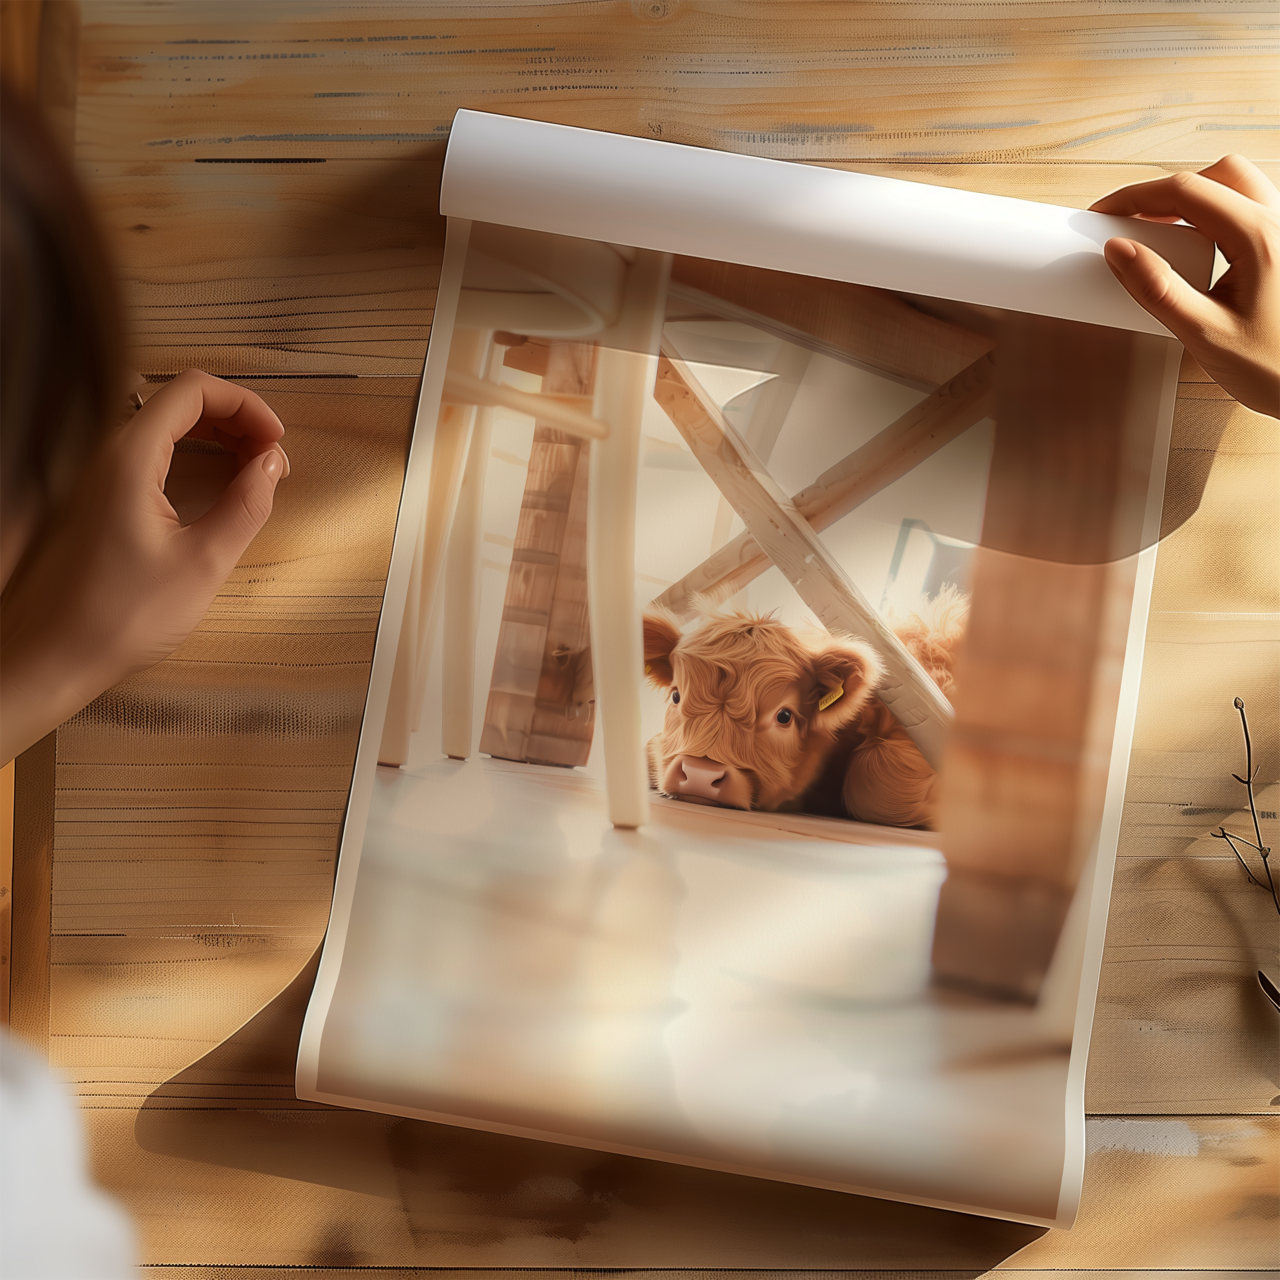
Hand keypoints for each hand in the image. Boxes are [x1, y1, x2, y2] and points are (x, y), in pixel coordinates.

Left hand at [0, 369, 287, 760]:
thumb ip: (246, 505)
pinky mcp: (95, 494)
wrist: (57, 656)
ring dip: (215, 437)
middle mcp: (105, 454)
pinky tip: (214, 483)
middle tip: (272, 460)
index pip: (193, 390)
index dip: (246, 405)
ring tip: (253, 472)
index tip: (277, 439)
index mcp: (129, 459)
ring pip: (165, 426)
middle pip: (180, 402)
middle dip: (236, 420)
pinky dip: (189, 454)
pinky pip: (149, 452)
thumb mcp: (205, 563)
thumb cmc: (121, 618)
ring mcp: (95, 473)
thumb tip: (272, 465)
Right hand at [1090, 155, 1279, 418]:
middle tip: (1129, 222)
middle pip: (1216, 175)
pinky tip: (1196, 250)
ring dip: (1193, 200)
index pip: (1186, 191)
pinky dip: (1213, 217)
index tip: (1103, 215)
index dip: (1135, 197)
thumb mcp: (1203, 333)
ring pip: (1236, 187)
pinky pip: (1247, 212)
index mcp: (1258, 237)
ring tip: (1160, 235)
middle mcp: (1278, 224)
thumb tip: (1120, 252)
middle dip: (1165, 192)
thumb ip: (1158, 289)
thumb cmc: (1276, 368)